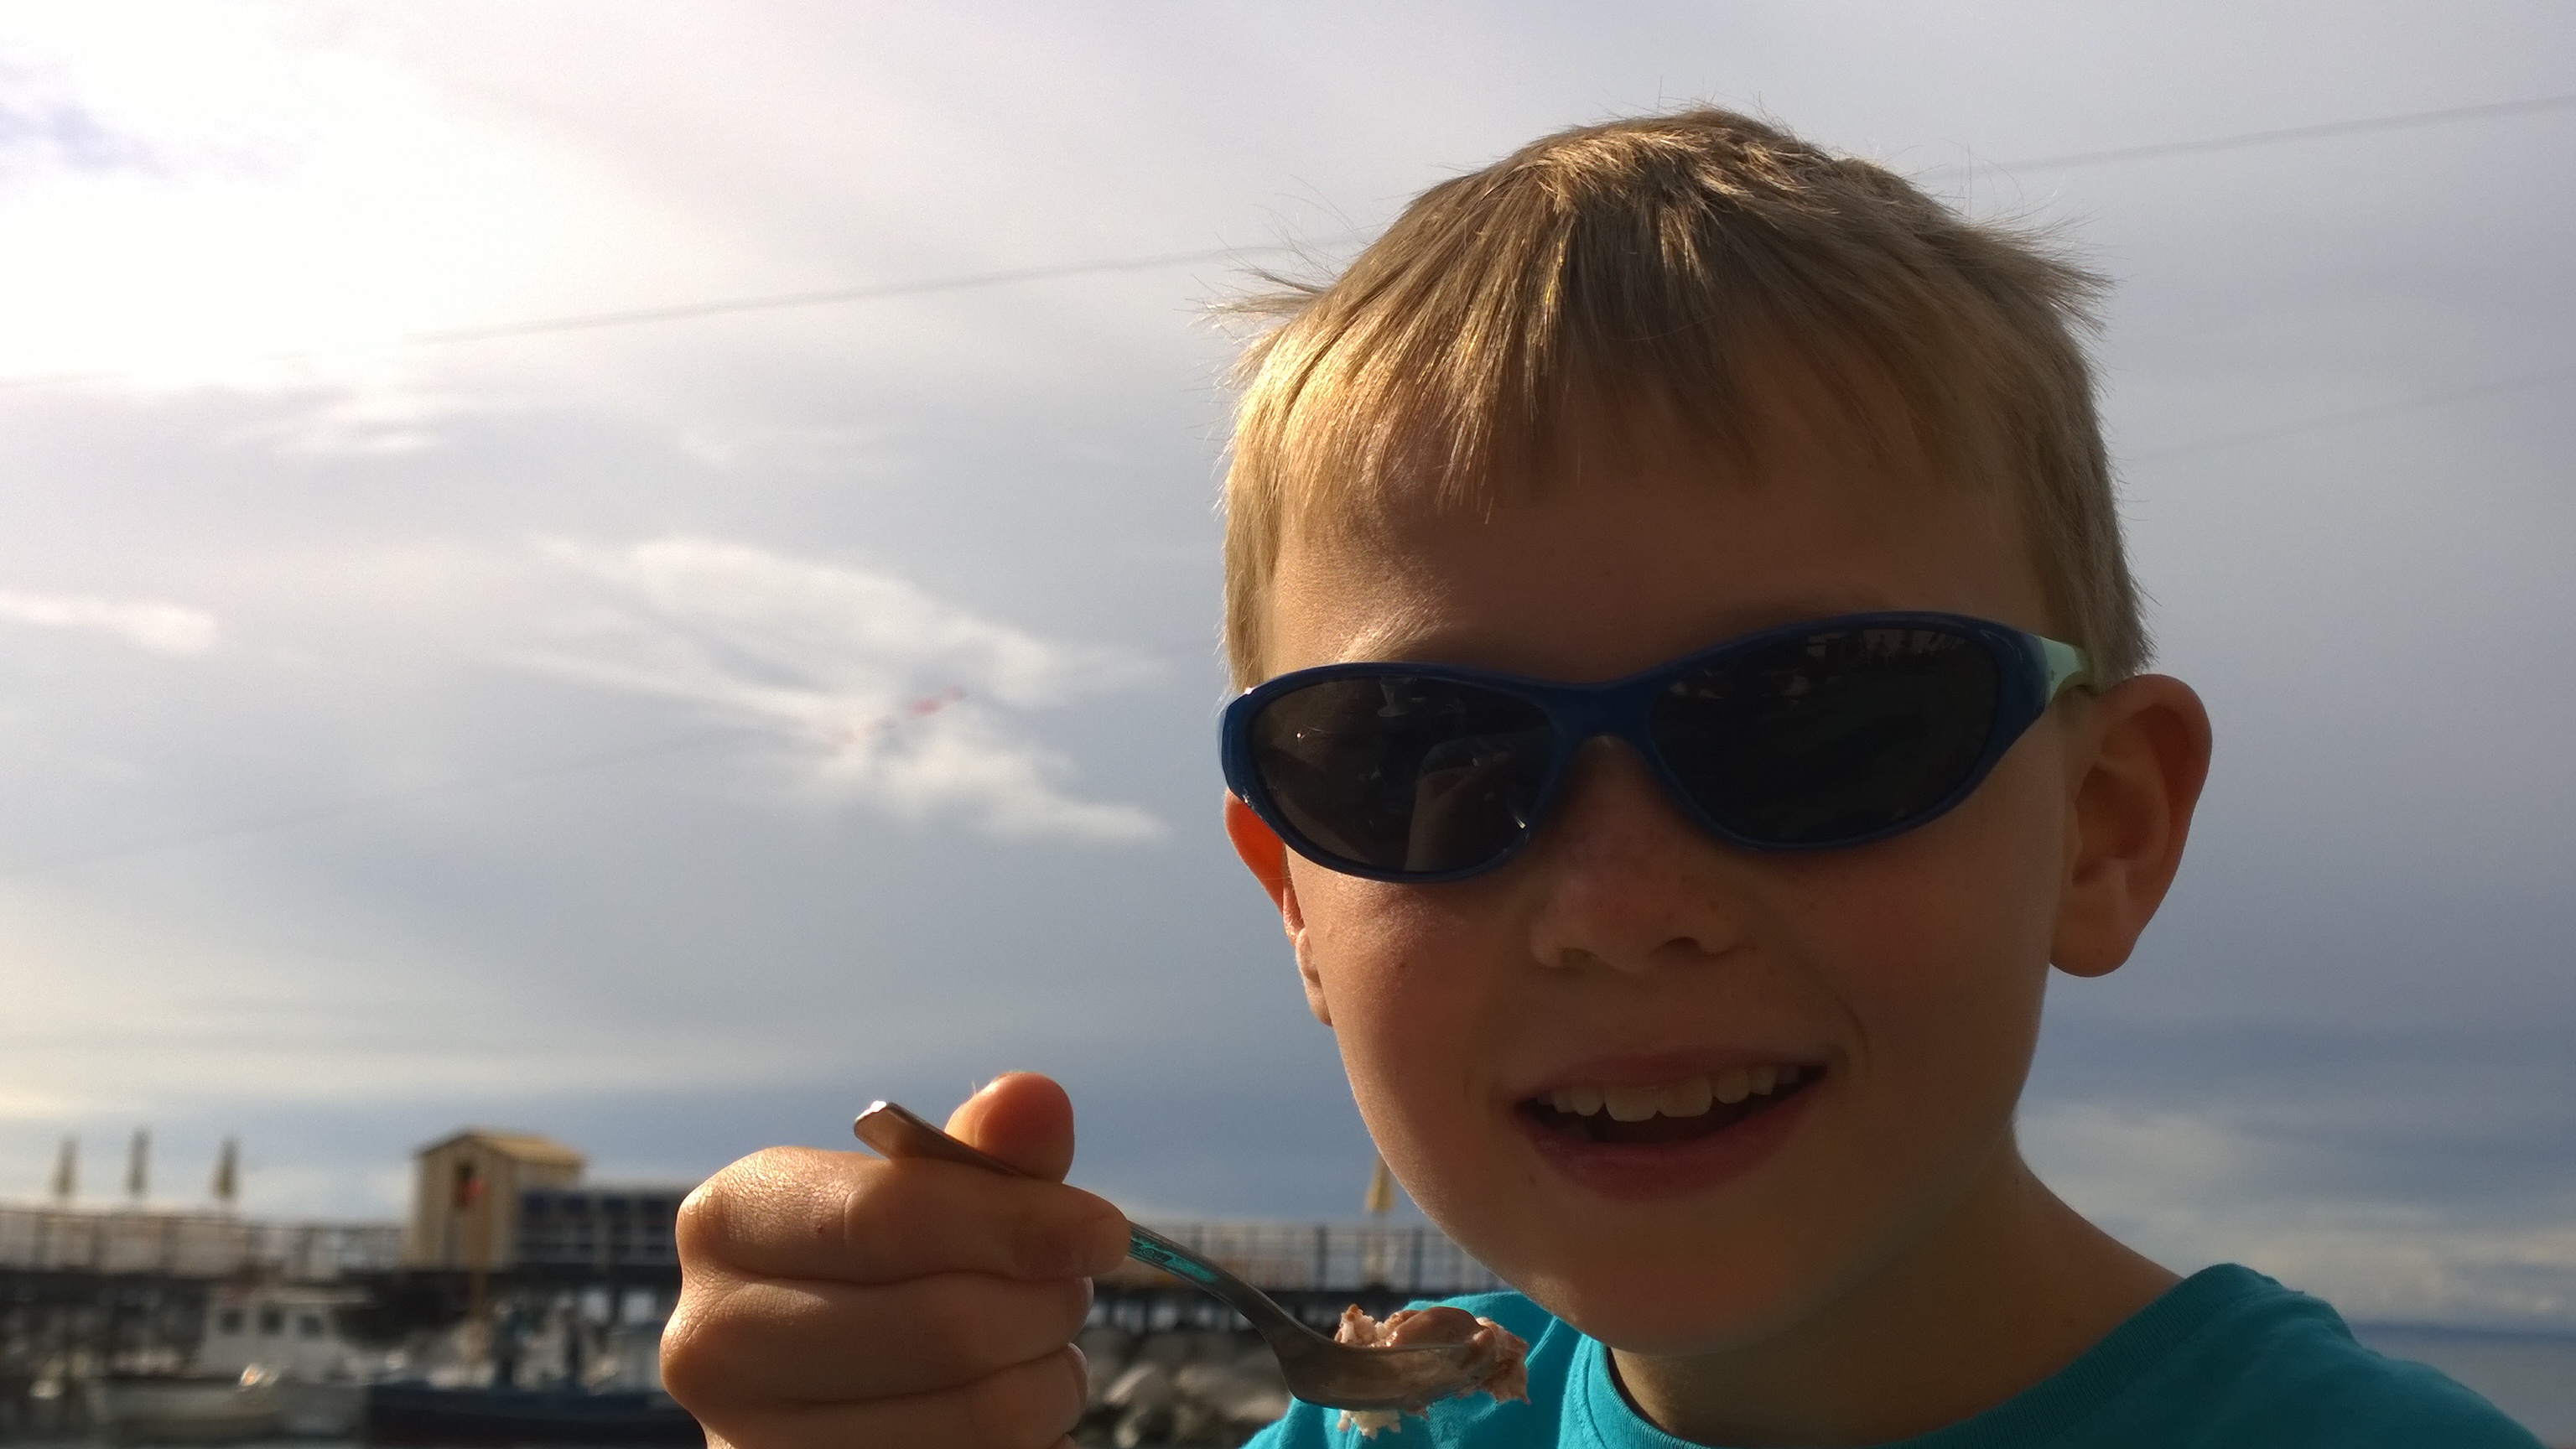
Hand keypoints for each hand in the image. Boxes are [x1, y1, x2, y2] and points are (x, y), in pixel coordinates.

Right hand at [661, 1073, 1128, 1448]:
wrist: (821, 1395)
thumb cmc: (882, 1276)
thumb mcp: (927, 1200)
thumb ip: (987, 1153)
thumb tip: (1034, 1098)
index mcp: (731, 1223)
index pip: (887, 1218)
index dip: (1015, 1222)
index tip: (1105, 1231)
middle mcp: (714, 1339)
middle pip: (945, 1323)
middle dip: (1044, 1305)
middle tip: (1067, 1294)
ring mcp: (753, 1443)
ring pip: (981, 1416)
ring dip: (1048, 1383)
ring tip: (1036, 1358)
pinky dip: (1029, 1441)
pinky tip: (1008, 1413)